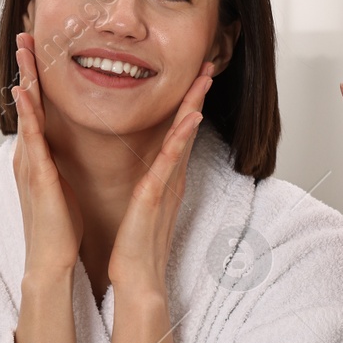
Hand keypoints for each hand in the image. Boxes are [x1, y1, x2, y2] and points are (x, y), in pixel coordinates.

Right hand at [11, 32, 83, 276]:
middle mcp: (29, 155)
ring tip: (23, 51)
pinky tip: (23, 92)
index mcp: (37, 157)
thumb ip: (59, 164)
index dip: (36, 79)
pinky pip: (31, 138)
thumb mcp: (61, 186)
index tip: (37, 51)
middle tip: (24, 35)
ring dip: (25, 79)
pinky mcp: (37, 176)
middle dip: (26, 68)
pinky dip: (26, 113)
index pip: (36, 109)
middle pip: (26, 102)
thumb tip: (64, 150)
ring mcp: (29, 164)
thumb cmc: (61, 228)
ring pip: (26, 112)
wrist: (51, 261)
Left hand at [106, 62, 212, 295]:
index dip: (187, 104)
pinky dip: (181, 140)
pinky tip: (190, 120)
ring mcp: (166, 185)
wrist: (137, 276)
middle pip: (187, 129)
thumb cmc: (136, 244)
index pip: (178, 133)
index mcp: (165, 178)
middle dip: (197, 97)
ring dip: (194, 107)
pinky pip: (169, 163)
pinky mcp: (155, 195)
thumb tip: (151, 171)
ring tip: (203, 80)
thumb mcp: (143, 205)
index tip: (193, 78)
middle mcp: (171, 178)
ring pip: (183, 139)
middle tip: (206, 66)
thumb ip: (150, 185)